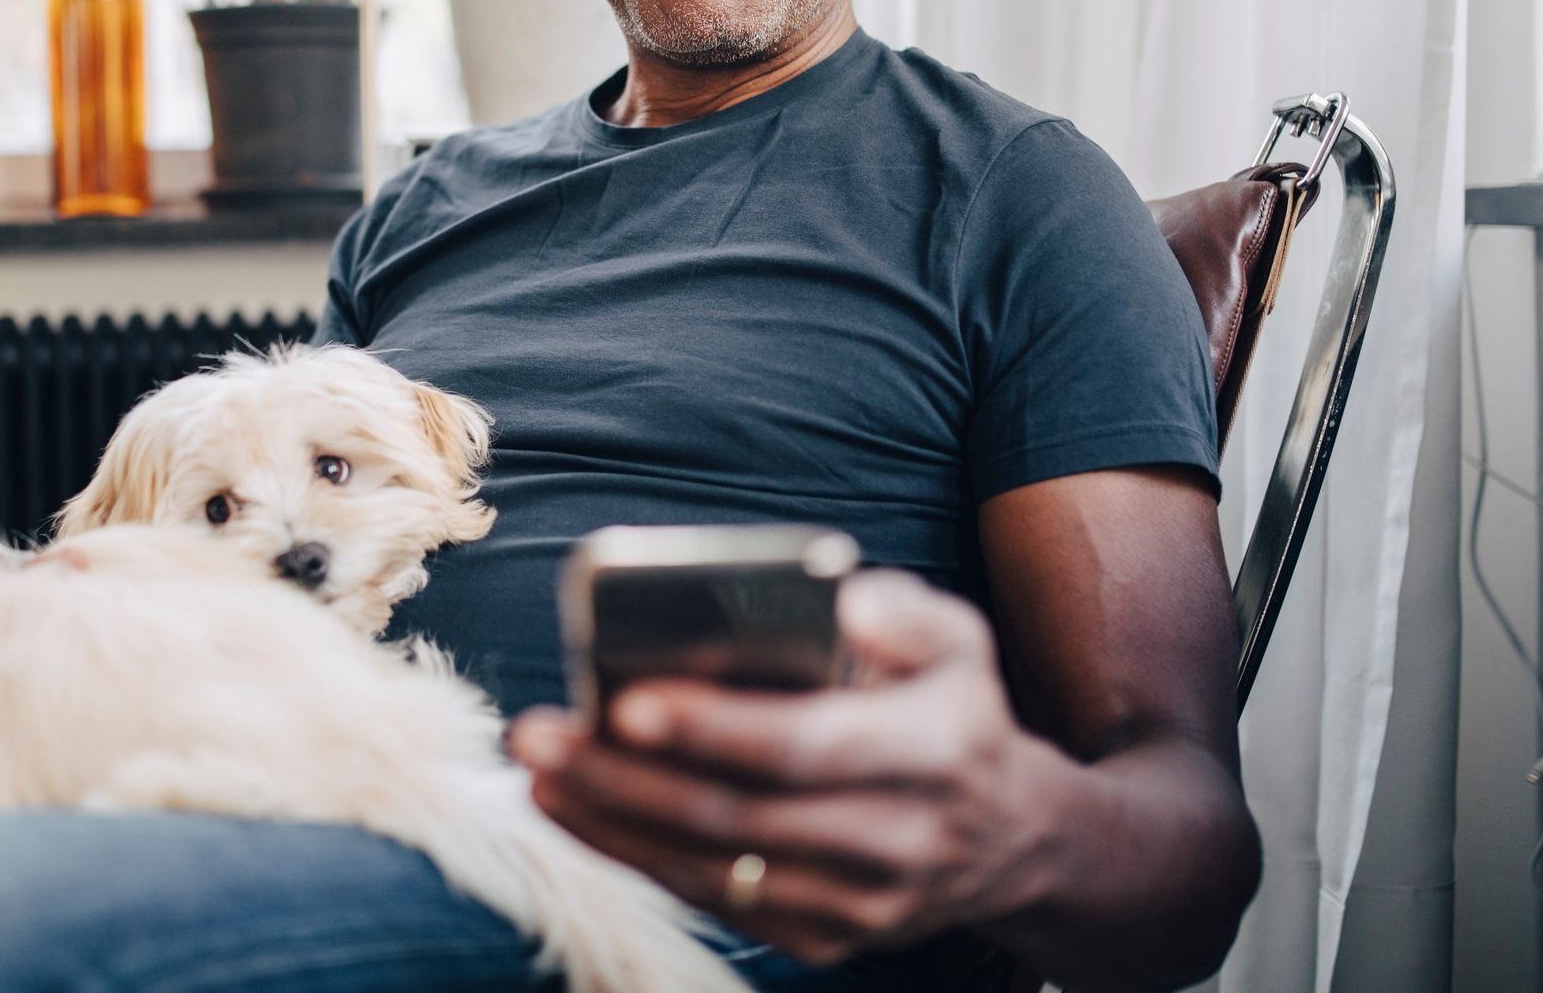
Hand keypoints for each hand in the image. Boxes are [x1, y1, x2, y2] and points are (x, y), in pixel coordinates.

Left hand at [509, 570, 1072, 965]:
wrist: (1007, 836)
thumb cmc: (948, 708)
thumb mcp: (958, 638)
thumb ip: (905, 613)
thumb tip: (844, 603)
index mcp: (935, 752)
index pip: (807, 746)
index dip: (713, 729)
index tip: (625, 701)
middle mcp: (902, 841)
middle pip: (738, 817)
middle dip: (624, 776)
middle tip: (538, 733)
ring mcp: (862, 904)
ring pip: (713, 868)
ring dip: (609, 820)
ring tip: (535, 767)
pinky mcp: (826, 938)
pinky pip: (713, 901)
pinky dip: (632, 854)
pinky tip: (572, 808)